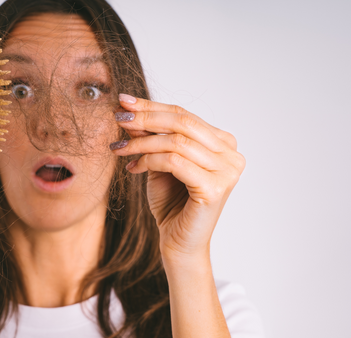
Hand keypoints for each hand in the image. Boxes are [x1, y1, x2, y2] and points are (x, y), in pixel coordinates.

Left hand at [111, 94, 244, 263]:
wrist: (178, 243)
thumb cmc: (171, 203)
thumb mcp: (158, 162)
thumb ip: (151, 137)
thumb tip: (131, 110)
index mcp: (223, 143)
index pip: (184, 116)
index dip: (152, 107)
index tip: (124, 102)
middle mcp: (231, 154)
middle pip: (183, 123)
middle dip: (146, 117)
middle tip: (119, 117)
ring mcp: (227, 171)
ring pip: (176, 142)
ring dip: (141, 142)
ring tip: (119, 149)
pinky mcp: (215, 188)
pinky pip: (174, 162)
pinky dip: (149, 160)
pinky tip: (132, 167)